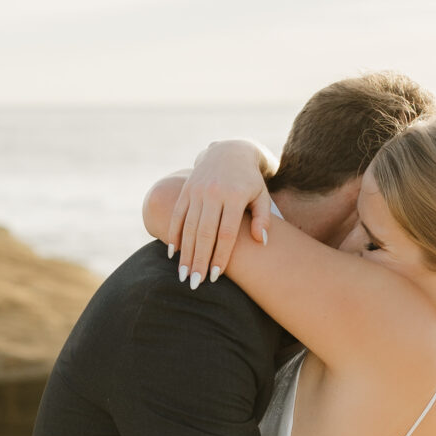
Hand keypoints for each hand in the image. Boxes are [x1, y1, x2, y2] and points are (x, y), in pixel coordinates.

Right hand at [166, 140, 275, 287]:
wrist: (229, 151)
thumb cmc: (250, 181)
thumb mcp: (262, 195)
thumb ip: (263, 218)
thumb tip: (262, 241)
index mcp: (235, 196)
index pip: (226, 233)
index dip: (220, 256)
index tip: (215, 276)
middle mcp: (214, 193)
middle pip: (204, 233)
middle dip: (198, 260)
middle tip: (194, 284)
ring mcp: (197, 191)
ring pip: (188, 227)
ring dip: (185, 253)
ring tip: (183, 275)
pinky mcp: (186, 190)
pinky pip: (178, 215)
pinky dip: (173, 234)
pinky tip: (172, 254)